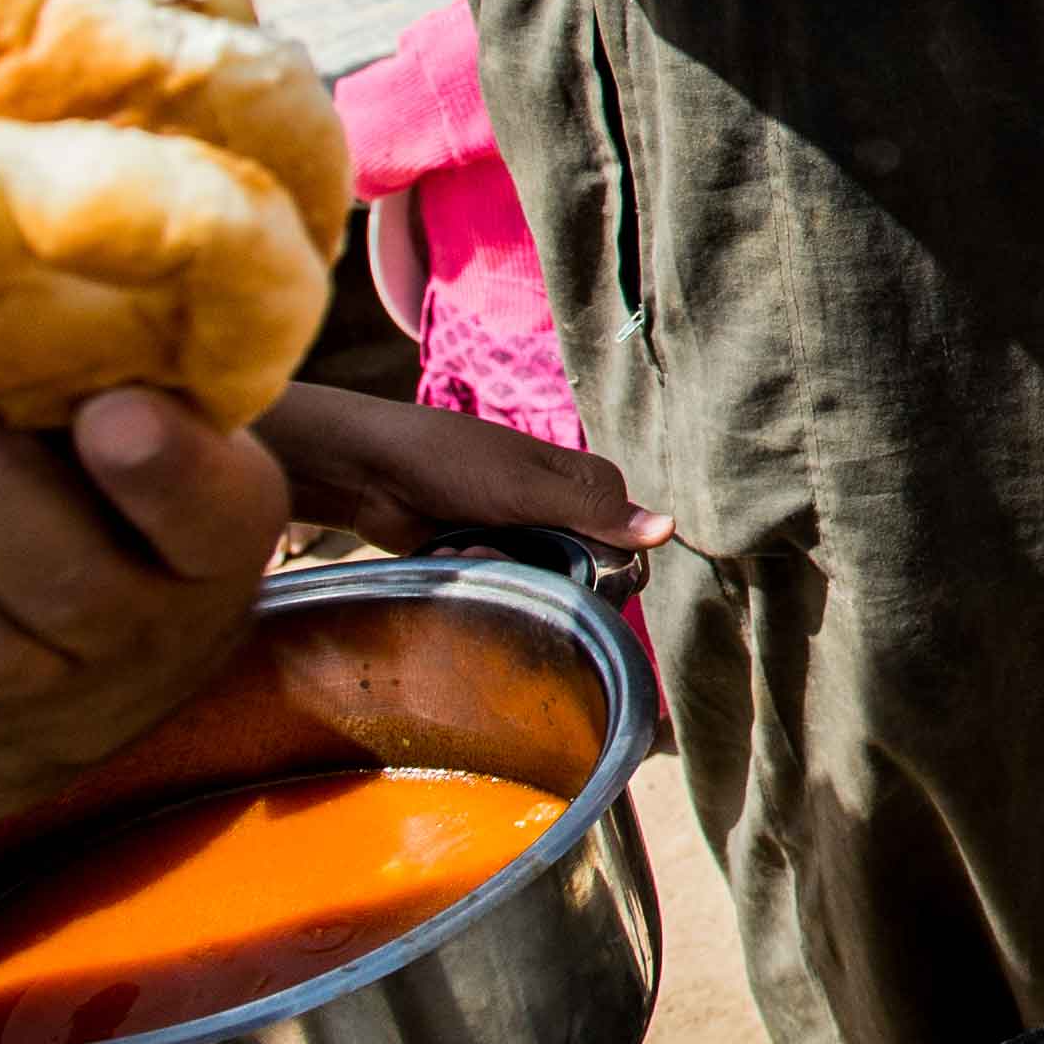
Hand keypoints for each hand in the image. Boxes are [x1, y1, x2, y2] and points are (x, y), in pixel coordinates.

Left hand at [0, 392, 291, 823]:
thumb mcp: (162, 421)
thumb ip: (125, 367)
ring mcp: (27, 691)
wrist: (74, 661)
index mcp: (216, 538)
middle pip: (66, 584)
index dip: (162, 472)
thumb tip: (24, 282)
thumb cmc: (112, 487)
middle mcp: (137, 631)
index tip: (107, 411)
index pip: (210, 519)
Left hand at [251, 385, 668, 555]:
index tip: (575, 573)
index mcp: (589, 482)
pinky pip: (509, 581)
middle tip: (504, 550)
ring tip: (471, 549)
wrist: (372, 470)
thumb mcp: (528, 489)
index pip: (629, 544)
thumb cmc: (452, 462)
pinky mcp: (494, 552)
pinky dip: (484, 574)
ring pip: (545, 581)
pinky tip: (458, 555)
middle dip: (545, 572)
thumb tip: (670, 531)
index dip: (606, 568)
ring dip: (509, 573)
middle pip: (587, 569)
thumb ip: (597, 515)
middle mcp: (565, 507)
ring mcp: (527, 532)